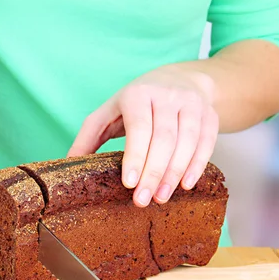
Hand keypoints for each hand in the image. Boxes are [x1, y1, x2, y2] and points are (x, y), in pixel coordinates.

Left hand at [68, 66, 218, 206]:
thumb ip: (89, 136)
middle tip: (142, 200)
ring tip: (160, 197)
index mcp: (138, 94)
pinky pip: (207, 142)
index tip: (128, 184)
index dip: (136, 156)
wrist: (182, 79)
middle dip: (153, 173)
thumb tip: (68, 163)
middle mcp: (167, 95)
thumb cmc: (137, 102)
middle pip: (164, 138)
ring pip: (187, 141)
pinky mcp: (210, 115)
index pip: (139, 127)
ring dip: (174, 174)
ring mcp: (191, 104)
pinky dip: (197, 165)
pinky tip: (186, 185)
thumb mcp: (109, 112)